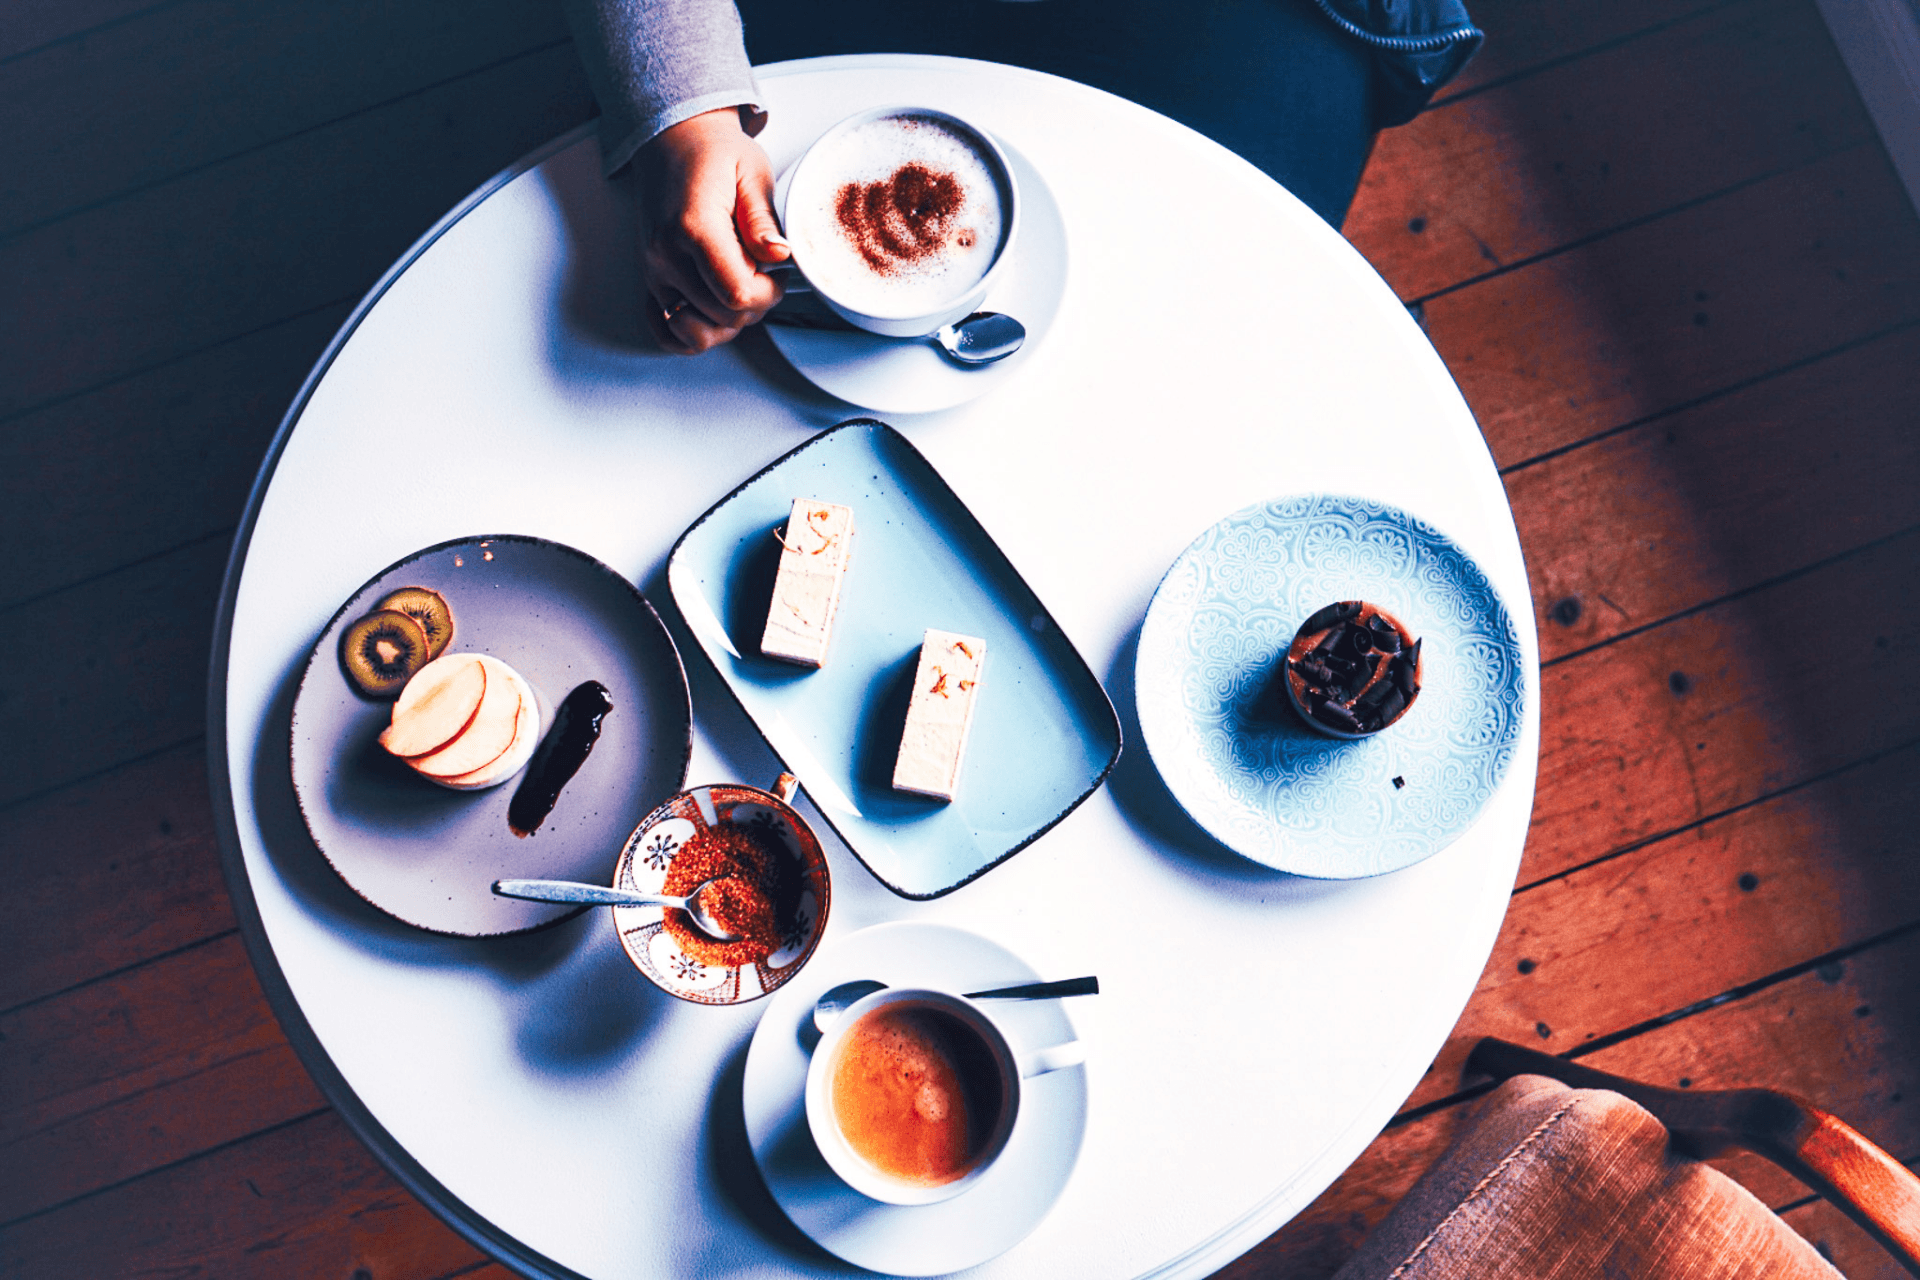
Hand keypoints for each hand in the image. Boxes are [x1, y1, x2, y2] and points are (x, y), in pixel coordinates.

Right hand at [630, 108, 789, 353]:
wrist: (672, 142)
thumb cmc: (713, 154)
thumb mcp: (751, 172)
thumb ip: (763, 219)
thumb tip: (779, 255)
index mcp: (694, 227)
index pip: (737, 294)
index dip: (769, 293)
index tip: (776, 271)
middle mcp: (666, 255)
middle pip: (723, 318)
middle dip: (755, 304)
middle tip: (762, 272)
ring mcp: (654, 271)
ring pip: (699, 333)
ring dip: (729, 320)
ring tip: (739, 285)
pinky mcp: (650, 280)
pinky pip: (666, 332)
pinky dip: (691, 332)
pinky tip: (712, 308)